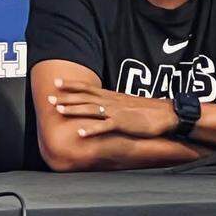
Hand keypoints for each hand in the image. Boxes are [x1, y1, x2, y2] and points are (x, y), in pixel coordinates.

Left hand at [48, 78, 177, 138]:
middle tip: (49, 97)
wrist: (166, 114)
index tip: (57, 82)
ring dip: (73, 109)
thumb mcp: (127, 104)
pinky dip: (91, 129)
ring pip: (90, 110)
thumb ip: (113, 104)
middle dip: (66, 97)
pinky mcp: (122, 123)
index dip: (72, 85)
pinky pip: (104, 126)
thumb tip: (101, 105)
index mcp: (112, 96)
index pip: (88, 88)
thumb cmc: (147, 111)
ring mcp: (116, 112)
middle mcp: (111, 101)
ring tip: (58, 110)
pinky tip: (79, 132)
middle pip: (85, 97)